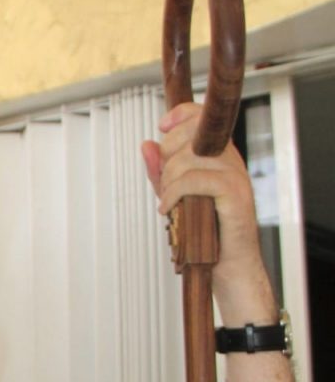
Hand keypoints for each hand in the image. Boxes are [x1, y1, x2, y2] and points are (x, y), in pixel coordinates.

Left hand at [140, 101, 271, 321]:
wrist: (227, 266)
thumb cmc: (205, 233)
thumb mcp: (175, 196)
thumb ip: (161, 171)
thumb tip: (147, 144)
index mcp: (218, 156)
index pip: (202, 117)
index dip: (181, 115)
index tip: (162, 126)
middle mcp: (230, 160)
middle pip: (188, 136)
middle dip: (166, 160)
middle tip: (165, 188)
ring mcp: (235, 175)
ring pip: (188, 159)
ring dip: (168, 183)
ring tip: (170, 205)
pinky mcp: (234, 194)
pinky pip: (195, 180)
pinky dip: (174, 194)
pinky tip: (168, 209)